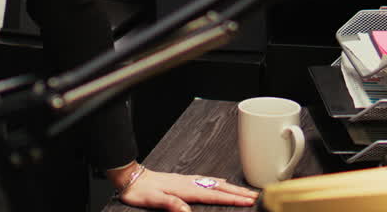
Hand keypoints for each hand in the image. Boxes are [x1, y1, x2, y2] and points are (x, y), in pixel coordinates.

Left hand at [113, 164, 257, 211]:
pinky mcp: (184, 180)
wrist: (132, 178)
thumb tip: (186, 211)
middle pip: (219, 188)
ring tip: (245, 191)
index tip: (248, 201)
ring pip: (215, 184)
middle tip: (255, 196)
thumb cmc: (141, 191)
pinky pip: (207, 181)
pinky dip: (219, 182)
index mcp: (186, 189)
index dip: (232, 199)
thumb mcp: (154, 200)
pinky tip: (221, 183)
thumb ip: (171, 204)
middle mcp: (190, 183)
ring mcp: (187, 181)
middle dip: (238, 192)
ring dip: (231, 187)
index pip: (214, 195)